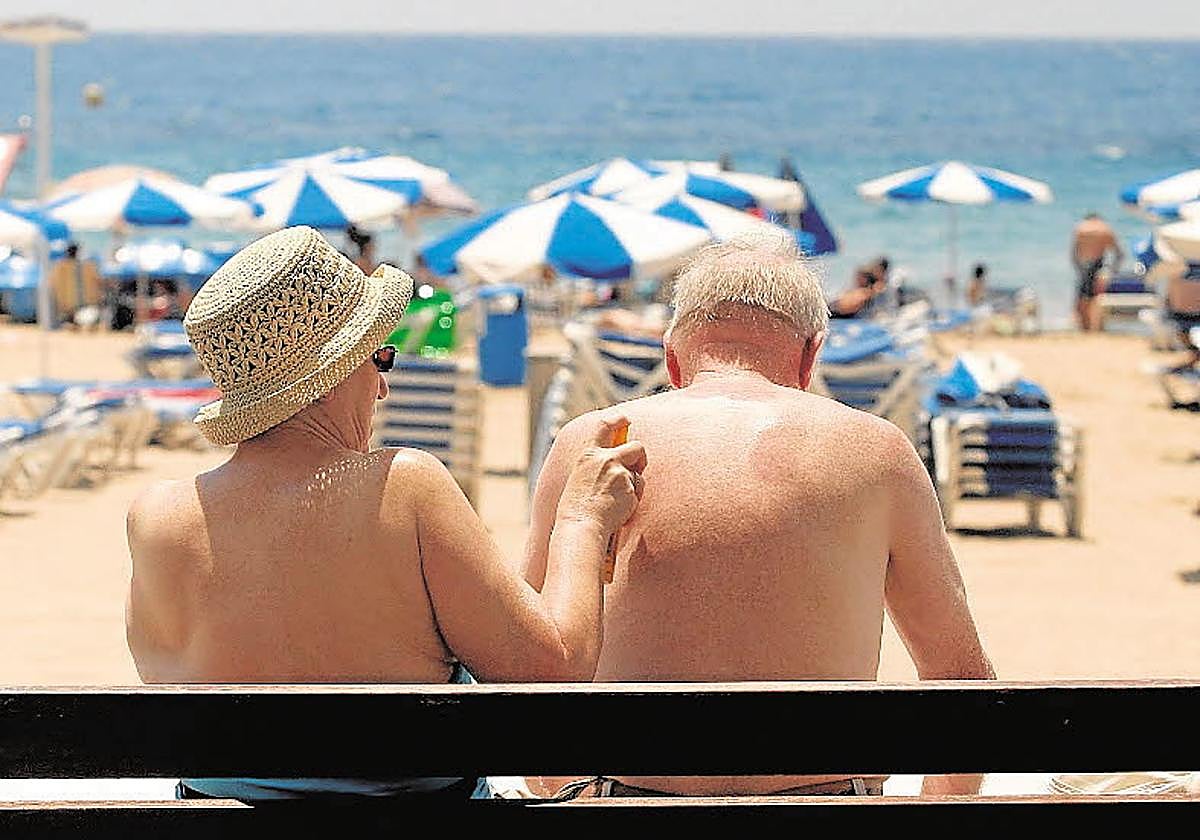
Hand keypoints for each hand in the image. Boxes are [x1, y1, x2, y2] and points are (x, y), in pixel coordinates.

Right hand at [555, 415, 646, 533]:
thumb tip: (615, 461)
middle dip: (641, 457)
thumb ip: (596, 466)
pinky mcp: (630, 487)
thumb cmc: (576, 508)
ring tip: (617, 500)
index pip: (604, 426)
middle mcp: (606, 459)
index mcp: (588, 454)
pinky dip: (634, 499)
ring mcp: (620, 473)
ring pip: (639, 474)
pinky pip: (639, 490)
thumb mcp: (580, 478)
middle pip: (637, 447)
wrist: (581, 526)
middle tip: (638, 467)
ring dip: (634, 485)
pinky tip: (620, 509)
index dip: (617, 419)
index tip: (625, 419)